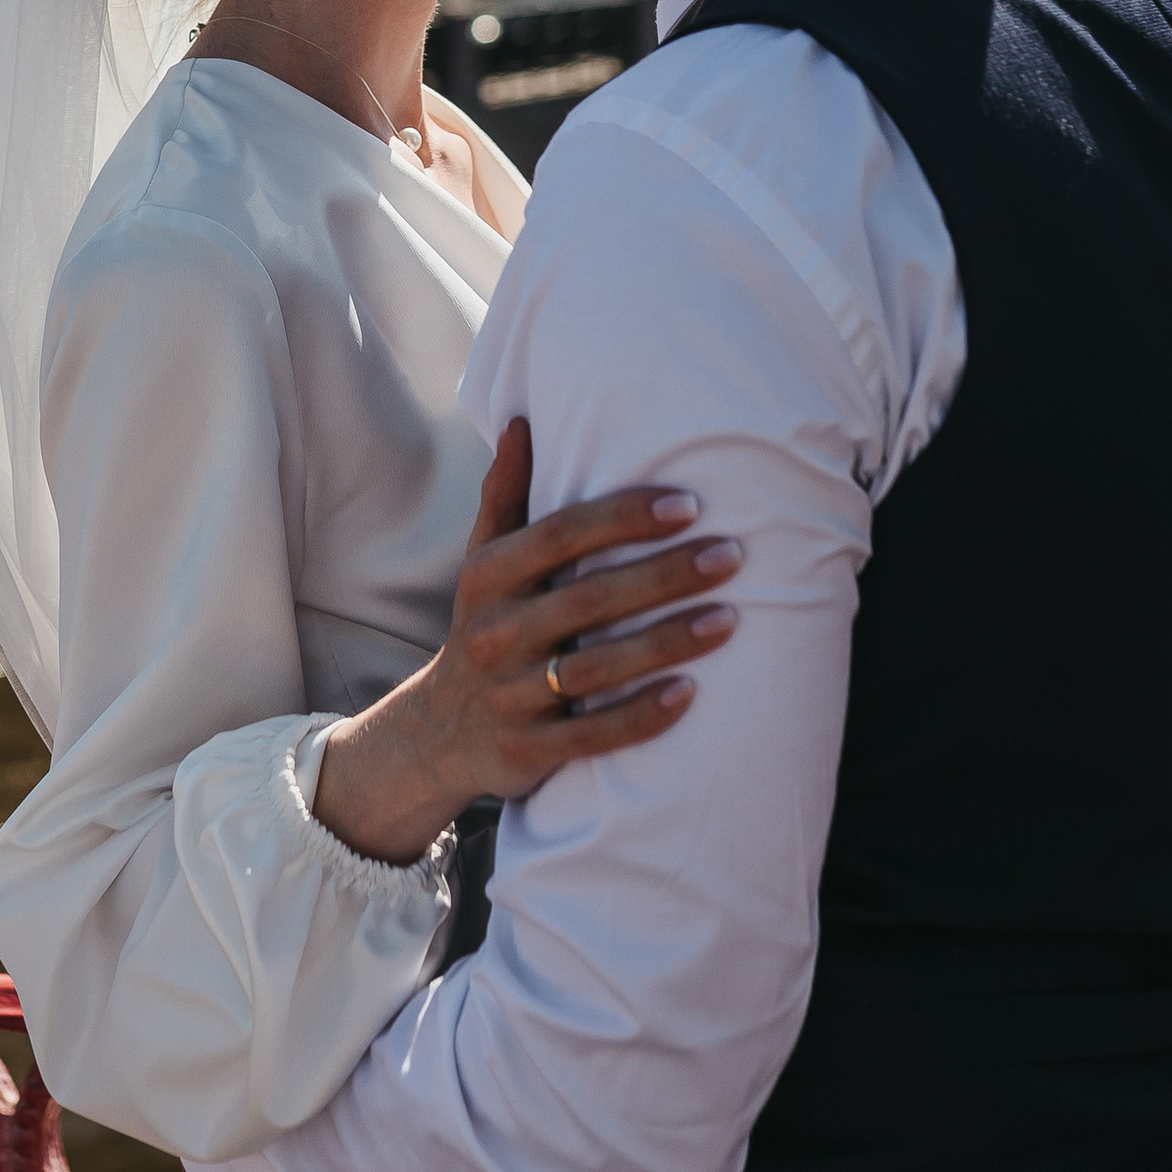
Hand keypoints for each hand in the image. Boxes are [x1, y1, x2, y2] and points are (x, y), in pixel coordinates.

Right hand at [311, 420, 738, 867]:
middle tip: (732, 554)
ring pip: (596, 667)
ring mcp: (509, 695)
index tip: (688, 504)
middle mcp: (493, 633)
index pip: (558, 535)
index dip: (623, 517)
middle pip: (587, 598)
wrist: (440, 732)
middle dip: (664, 575)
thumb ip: (506, 495)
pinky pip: (593, 735)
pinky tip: (692, 694)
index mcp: (487, 577)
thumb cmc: (487, 625)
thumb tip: (523, 420)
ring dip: (667, 642)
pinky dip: (643, 715)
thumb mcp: (484, 562)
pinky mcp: (527, 751)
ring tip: (731, 618)